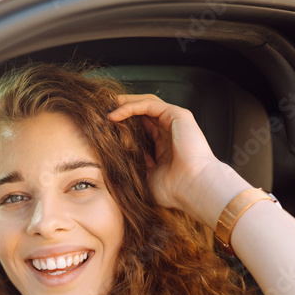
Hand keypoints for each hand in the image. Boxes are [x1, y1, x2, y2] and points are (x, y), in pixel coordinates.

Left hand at [108, 94, 248, 226]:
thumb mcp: (145, 179)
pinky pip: (150, 104)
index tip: (103, 129)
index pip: (141, 129)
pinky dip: (131, 106)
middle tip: (102, 112)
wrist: (192, 188)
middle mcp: (170, 132)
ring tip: (107, 108)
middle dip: (122, 110)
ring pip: (146, 104)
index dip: (123, 126)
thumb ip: (133, 169)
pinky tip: (115, 114)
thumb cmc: (174, 190)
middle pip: (143, 113)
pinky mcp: (178, 115)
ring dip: (125, 104)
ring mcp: (175, 123)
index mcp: (164, 147)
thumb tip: (111, 166)